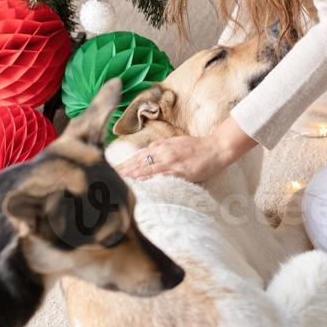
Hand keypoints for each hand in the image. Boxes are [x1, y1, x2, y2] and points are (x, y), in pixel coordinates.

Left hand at [113, 134, 233, 182]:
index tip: (114, 170)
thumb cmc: (197, 147)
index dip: (126, 164)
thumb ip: (161, 147)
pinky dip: (150, 179)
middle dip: (124, 170)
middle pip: (139, 163)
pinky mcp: (180, 172)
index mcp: (162, 146)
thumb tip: (146, 152)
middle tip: (110, 177)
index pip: (139, 156)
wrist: (217, 149)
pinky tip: (140, 183)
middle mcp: (164, 153)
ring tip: (119, 181)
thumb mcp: (176, 142)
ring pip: (147, 169)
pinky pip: (162, 176)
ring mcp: (172, 162)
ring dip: (132, 175)